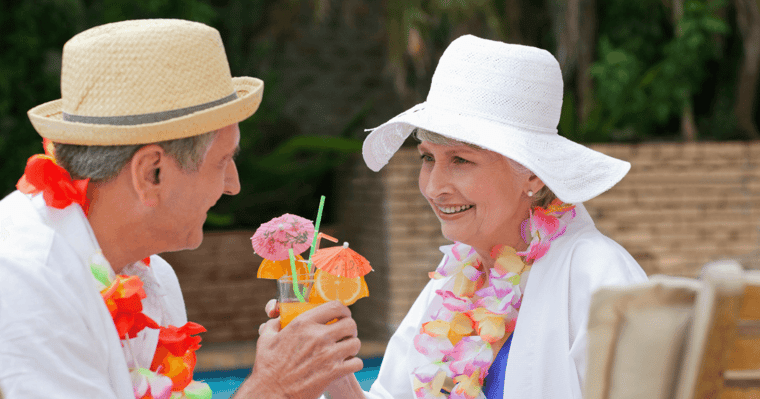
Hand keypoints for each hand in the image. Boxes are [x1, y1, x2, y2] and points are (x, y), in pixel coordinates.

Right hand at [234, 301, 362, 398]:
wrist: (272, 393)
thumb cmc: (267, 367)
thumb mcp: (266, 339)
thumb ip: (275, 324)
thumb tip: (278, 317)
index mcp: (303, 324)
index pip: (335, 306)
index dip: (343, 310)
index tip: (343, 315)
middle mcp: (318, 336)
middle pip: (350, 324)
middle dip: (350, 329)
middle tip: (345, 335)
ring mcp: (328, 354)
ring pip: (355, 343)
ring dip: (352, 346)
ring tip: (345, 351)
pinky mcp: (334, 372)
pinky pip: (356, 362)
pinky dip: (353, 364)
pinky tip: (345, 365)